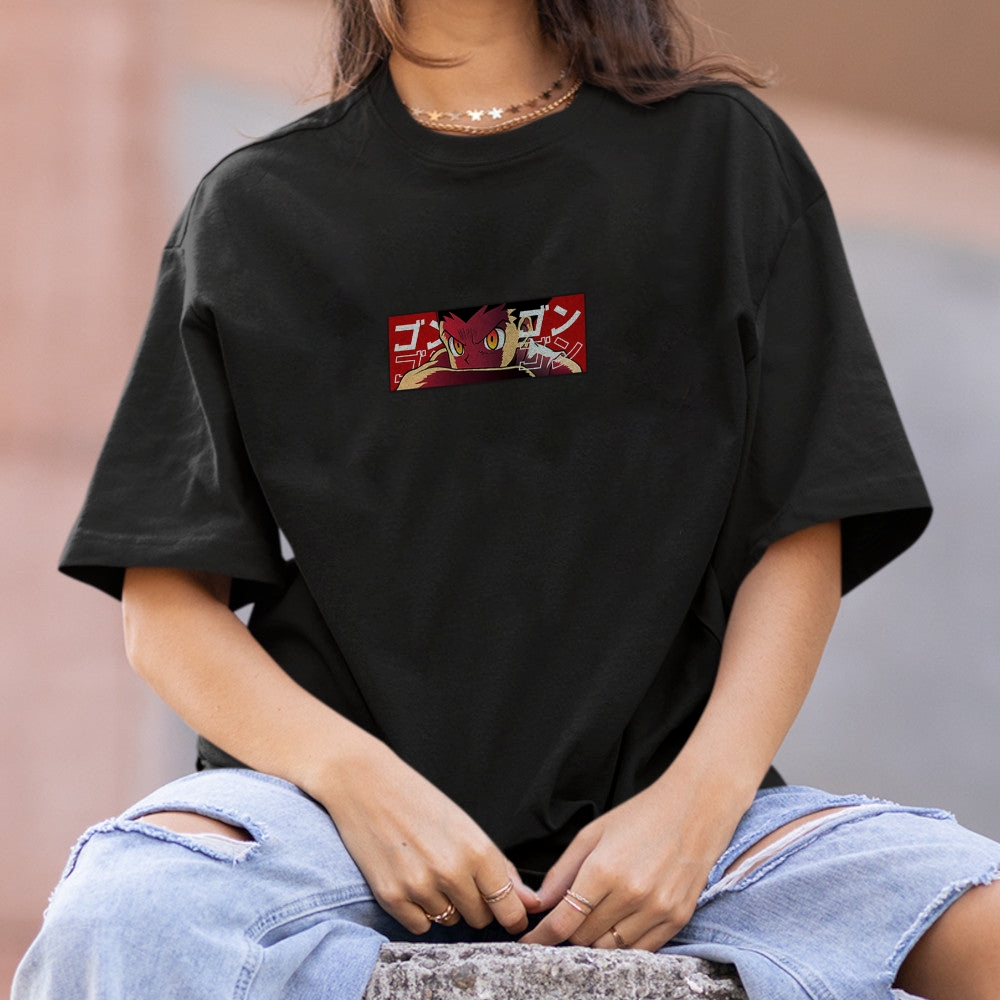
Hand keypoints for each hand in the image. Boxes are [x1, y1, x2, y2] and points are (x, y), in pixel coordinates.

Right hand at [318, 741, 539, 934]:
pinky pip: (419, 926)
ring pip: (449, 922)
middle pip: (480, 918)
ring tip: (427, 869)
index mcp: (477, 850)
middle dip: (474, 904)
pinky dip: (418, 912)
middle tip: (456, 876)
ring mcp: (419, 886)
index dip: (512, 916)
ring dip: (444, 905)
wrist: (364, 783)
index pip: (508, 906)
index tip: (511, 918)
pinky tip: (409, 881)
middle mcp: (451, 872)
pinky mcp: (391, 897)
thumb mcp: (466, 825)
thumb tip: (527, 903)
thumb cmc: (419, 800)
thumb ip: (499, 867)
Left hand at [520, 774, 741, 951]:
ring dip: (595, 939)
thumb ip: (563, 872)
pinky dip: (623, 944)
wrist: (695, 809)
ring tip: (593, 919)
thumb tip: (541, 903)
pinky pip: (641, 949)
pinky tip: (618, 925)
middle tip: (567, 918)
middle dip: (568, 932)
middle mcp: (631, 894)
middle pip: (584, 937)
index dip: (542, 936)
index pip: (564, 921)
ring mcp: (657, 909)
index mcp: (604, 869)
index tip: (529, 941)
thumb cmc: (641, 816)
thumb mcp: (593, 834)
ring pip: (610, 948)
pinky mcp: (677, 918)